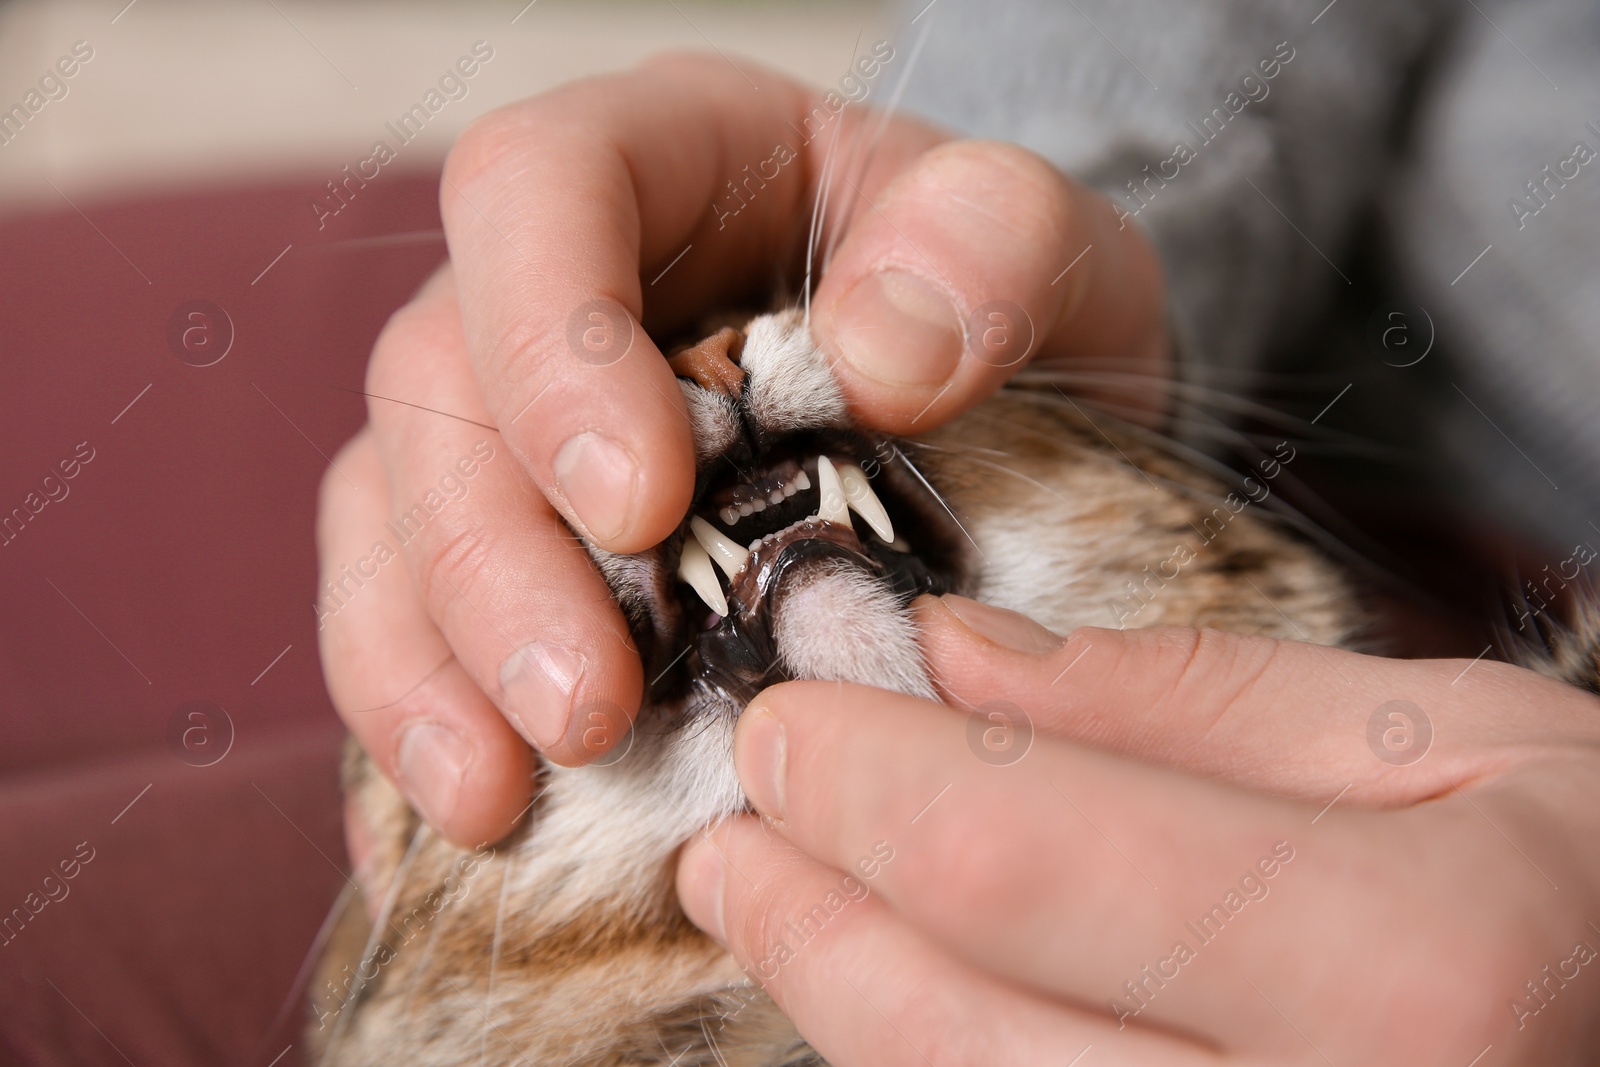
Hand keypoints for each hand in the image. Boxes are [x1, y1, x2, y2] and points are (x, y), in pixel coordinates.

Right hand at [317, 52, 1168, 845]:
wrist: (993, 404)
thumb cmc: (993, 304)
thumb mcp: (1048, 247)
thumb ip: (992, 253)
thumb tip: (878, 356)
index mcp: (662, 159)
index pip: (534, 191)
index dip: (550, 344)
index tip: (640, 505)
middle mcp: (548, 286)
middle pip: (434, 388)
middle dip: (491, 561)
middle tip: (585, 712)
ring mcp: (508, 421)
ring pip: (388, 517)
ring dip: (426, 665)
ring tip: (497, 797)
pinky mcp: (504, 546)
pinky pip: (406, 620)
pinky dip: (420, 722)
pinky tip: (467, 820)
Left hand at [676, 595, 1599, 1064]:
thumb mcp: (1454, 743)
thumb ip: (1189, 704)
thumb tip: (960, 662)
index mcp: (1413, 972)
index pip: (1014, 860)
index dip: (858, 782)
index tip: (786, 724)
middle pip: (948, 1029)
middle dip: (808, 918)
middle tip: (737, 836)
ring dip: (847, 1005)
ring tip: (791, 909)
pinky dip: (939, 1066)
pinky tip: (913, 999)